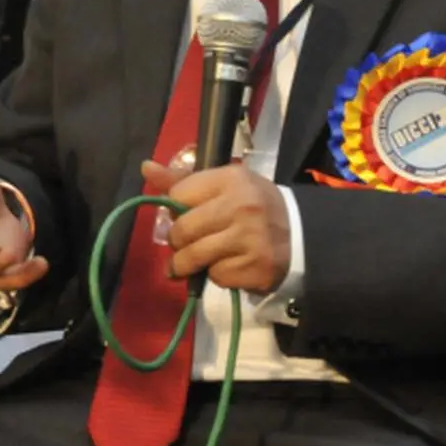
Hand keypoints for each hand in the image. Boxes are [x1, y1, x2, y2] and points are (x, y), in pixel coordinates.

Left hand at [143, 160, 290, 294]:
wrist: (300, 234)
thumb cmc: (253, 204)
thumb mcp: (224, 183)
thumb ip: (184, 179)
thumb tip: (145, 168)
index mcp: (231, 178)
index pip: (179, 195)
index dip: (175, 208)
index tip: (182, 215)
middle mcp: (241, 207)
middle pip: (183, 230)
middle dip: (177, 241)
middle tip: (183, 244)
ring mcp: (249, 239)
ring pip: (194, 257)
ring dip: (187, 263)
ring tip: (191, 263)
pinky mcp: (255, 268)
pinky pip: (216, 277)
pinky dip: (216, 275)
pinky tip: (229, 266)